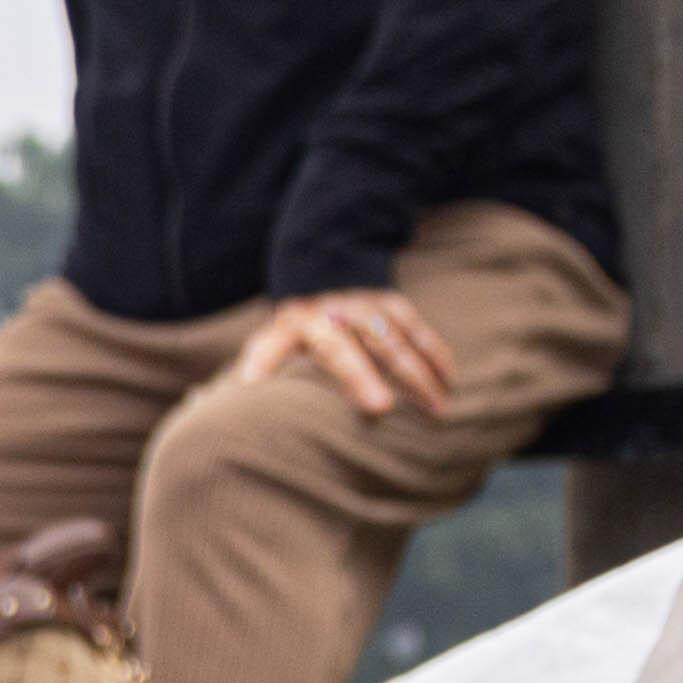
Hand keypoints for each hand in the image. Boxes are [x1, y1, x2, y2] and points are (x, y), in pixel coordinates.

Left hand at [225, 287, 458, 420]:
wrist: (327, 271)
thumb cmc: (298, 329)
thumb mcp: (273, 339)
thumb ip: (262, 362)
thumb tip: (234, 395)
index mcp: (291, 324)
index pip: (275, 341)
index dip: (264, 358)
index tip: (253, 382)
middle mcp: (326, 312)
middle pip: (342, 346)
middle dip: (360, 376)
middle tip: (380, 409)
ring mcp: (362, 305)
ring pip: (390, 339)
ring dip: (416, 375)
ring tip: (436, 411)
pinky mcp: (391, 303)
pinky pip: (416, 329)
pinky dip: (435, 355)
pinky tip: (448, 383)